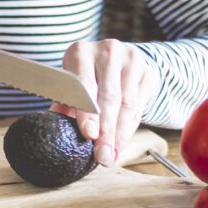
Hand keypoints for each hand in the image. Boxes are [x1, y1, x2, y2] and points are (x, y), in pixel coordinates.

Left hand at [51, 39, 159, 166]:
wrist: (116, 62)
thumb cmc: (86, 78)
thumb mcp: (71, 87)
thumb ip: (65, 106)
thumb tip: (59, 130)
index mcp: (81, 52)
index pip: (85, 85)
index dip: (88, 113)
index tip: (90, 135)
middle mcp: (107, 51)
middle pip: (110, 97)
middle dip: (106, 131)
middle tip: (102, 155)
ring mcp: (131, 59)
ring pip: (128, 104)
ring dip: (120, 134)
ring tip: (111, 155)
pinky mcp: (148, 71)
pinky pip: (140, 106)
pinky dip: (130, 128)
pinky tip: (121, 143)